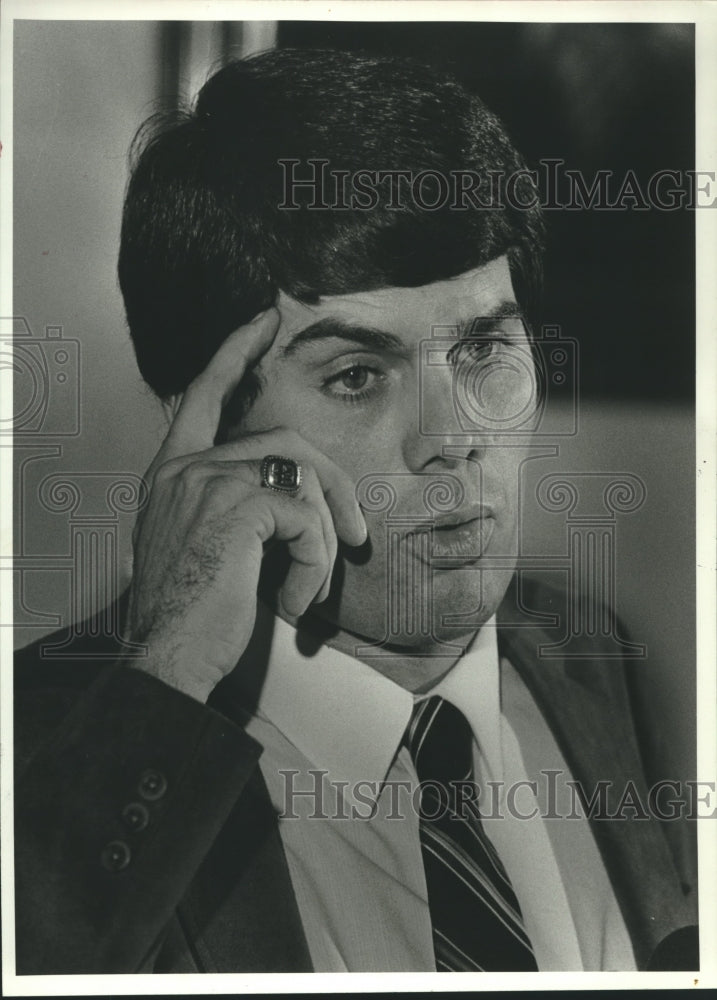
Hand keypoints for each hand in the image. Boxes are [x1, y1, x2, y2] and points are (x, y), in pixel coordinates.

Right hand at [126, 309, 366, 702]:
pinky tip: (300, 600)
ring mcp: (206, 482)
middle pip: (284, 439)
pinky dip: (317, 562)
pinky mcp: (236, 508)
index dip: (234, 352)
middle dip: (334, 484)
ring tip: (320, 580)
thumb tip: (295, 498)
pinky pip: (307, 517)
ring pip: (304, 476)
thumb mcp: (203, 547)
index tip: (264, 321)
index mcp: (171, 474)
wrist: (168, 658)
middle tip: (357, 533)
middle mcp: (184, 468)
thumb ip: (232, 508)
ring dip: (328, 534)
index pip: (203, 393)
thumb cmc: (191, 614)